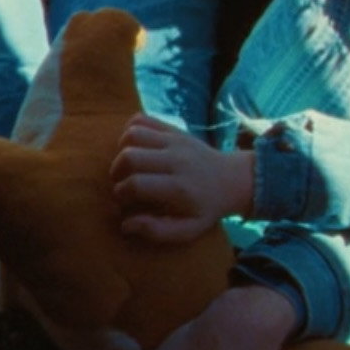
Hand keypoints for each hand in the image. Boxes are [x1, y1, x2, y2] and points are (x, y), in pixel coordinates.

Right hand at [111, 117, 254, 245]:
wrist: (233, 179)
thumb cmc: (206, 208)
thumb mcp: (188, 229)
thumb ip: (156, 230)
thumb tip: (125, 225)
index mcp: (178, 187)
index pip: (137, 183)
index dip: (121, 192)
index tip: (122, 200)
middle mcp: (176, 160)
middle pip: (130, 156)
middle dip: (116, 171)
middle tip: (121, 182)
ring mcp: (175, 140)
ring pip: (133, 133)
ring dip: (121, 149)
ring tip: (126, 164)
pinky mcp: (174, 129)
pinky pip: (142, 119)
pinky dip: (129, 129)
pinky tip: (133, 146)